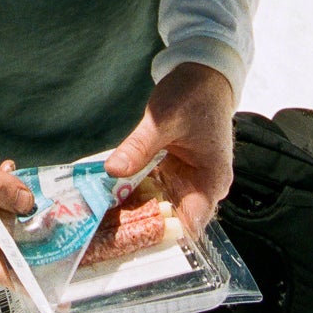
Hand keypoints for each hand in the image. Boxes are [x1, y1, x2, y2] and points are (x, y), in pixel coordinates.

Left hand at [104, 63, 234, 234]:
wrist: (203, 76)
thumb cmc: (193, 95)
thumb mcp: (163, 119)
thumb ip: (139, 147)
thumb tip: (113, 171)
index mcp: (211, 180)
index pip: (189, 224)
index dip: (159, 234)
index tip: (126, 236)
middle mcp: (203, 188)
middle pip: (171, 219)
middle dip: (139, 224)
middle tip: (103, 230)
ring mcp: (189, 181)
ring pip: (160, 206)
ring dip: (134, 209)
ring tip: (101, 217)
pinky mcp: (176, 173)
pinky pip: (155, 190)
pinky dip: (135, 192)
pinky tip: (110, 195)